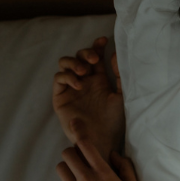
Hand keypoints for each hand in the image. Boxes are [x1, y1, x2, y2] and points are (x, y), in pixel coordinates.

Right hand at [52, 37, 124, 162]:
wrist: (101, 140)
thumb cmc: (113, 121)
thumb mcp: (121, 96)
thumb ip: (119, 76)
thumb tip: (115, 54)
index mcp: (98, 80)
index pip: (94, 57)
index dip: (96, 46)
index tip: (103, 40)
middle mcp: (84, 81)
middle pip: (78, 57)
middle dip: (85, 53)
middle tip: (94, 59)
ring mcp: (71, 88)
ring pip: (65, 64)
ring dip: (73, 62)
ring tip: (83, 71)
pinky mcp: (60, 97)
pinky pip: (59, 79)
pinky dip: (67, 77)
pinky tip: (78, 84)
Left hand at [56, 135, 141, 180]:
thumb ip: (124, 168)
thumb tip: (113, 155)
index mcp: (103, 173)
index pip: (85, 145)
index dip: (79, 132)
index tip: (75, 124)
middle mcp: (86, 180)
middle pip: (67, 154)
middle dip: (73, 154)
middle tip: (80, 161)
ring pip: (61, 169)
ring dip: (68, 170)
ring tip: (78, 178)